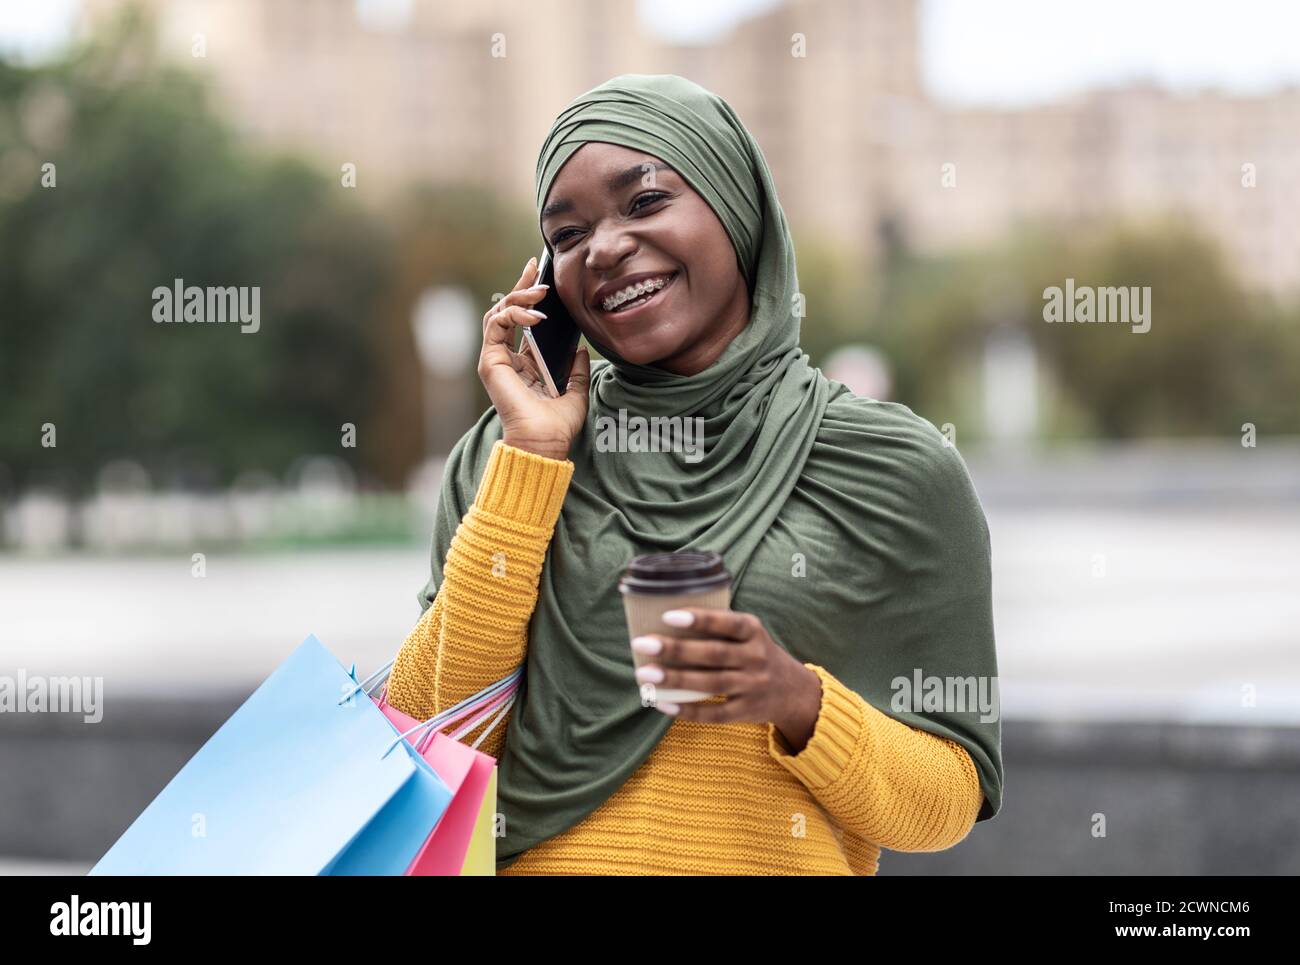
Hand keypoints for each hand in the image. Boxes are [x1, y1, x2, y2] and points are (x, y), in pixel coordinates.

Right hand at [480, 257, 589, 459]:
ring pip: (498, 313)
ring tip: (541, 290)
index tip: (543, 277)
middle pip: (507, 311)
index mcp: (524, 363)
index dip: (529, 298)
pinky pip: (496, 325)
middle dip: (520, 287)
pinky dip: (513, 313)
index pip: (522, 322)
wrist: (544, 441)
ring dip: (518, 296)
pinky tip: (535, 315)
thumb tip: (580, 349)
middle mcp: (507, 358)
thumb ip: (575, 369)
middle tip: (536, 268)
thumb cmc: (557, 424)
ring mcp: (495, 359)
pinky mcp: (490, 361)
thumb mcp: (575, 391)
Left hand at [631, 608, 823, 750]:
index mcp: (754, 632)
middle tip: (641, 644)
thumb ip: (719, 627)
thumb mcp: (749, 634)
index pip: (728, 623)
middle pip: (713, 654)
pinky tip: (663, 704)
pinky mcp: (747, 711)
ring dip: (675, 679)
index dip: (700, 619)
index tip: (668, 616)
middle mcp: (756, 658)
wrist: (794, 691)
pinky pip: (715, 713)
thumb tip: (663, 622)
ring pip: (711, 684)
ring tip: (644, 674)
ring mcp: (753, 687)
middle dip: (675, 649)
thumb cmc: (756, 654)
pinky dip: (688, 710)